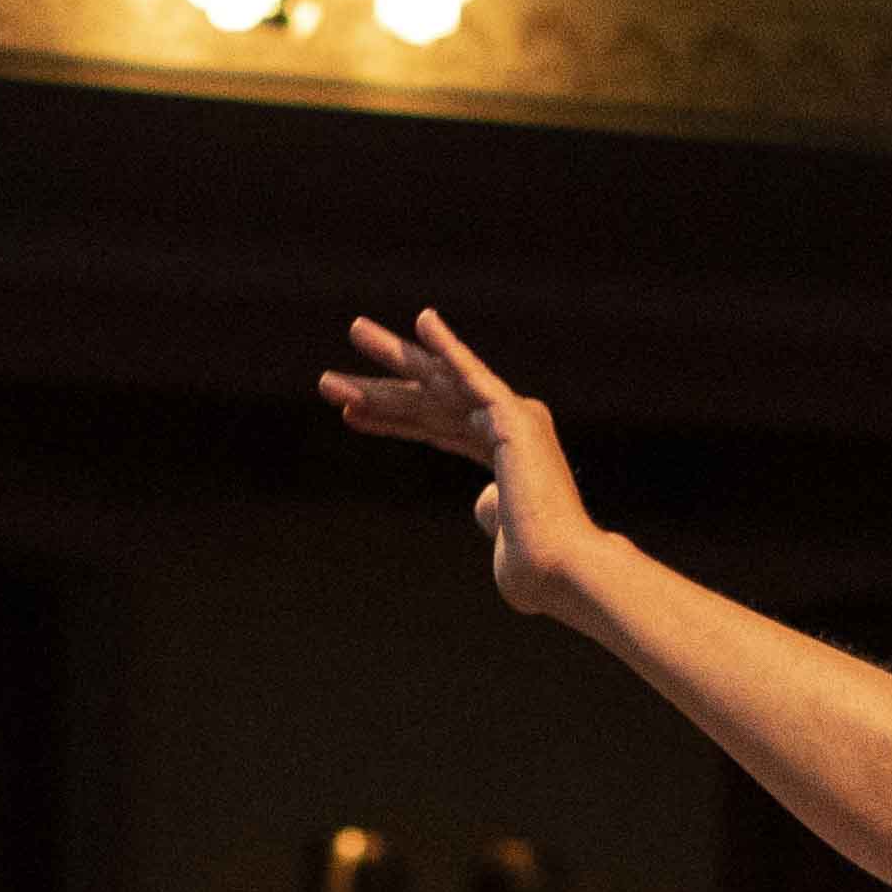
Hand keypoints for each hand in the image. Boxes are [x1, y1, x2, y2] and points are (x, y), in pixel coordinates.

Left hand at [319, 307, 607, 617]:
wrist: (557, 570)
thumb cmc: (533, 566)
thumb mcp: (500, 533)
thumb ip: (491, 511)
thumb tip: (484, 504)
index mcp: (505, 455)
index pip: (435, 429)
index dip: (391, 420)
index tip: (349, 414)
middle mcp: (510, 429)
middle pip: (431, 399)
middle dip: (383, 385)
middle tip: (333, 376)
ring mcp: (513, 419)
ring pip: (441, 382)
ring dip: (396, 356)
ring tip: (356, 330)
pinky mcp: (514, 417)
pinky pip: (474, 374)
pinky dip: (449, 347)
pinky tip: (422, 321)